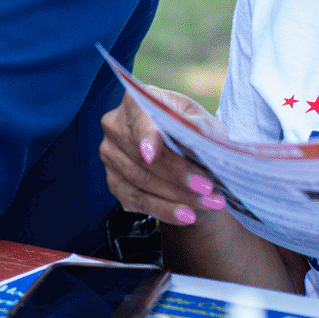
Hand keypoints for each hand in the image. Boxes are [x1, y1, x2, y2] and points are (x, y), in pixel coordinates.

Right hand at [99, 88, 234, 227]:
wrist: (181, 154)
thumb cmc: (191, 133)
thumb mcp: (203, 124)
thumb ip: (202, 129)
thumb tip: (202, 140)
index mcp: (136, 102)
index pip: (139, 120)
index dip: (145, 137)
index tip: (152, 154)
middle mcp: (115, 125)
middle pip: (143, 157)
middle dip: (177, 175)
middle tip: (208, 187)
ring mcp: (110, 154)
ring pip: (141, 181)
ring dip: (177, 196)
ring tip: (207, 203)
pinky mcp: (113, 181)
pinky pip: (135, 200)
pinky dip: (164, 210)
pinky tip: (186, 215)